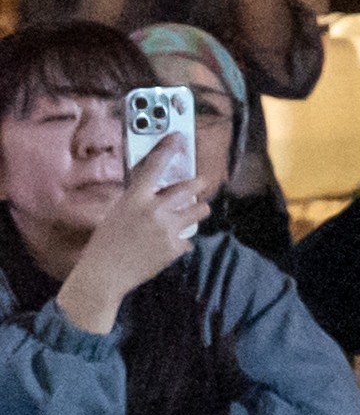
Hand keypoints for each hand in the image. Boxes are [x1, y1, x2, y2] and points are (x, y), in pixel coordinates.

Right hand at [67, 149, 203, 318]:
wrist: (103, 276)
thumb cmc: (105, 244)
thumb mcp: (117, 213)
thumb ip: (139, 200)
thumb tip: (158, 188)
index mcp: (134, 199)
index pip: (154, 167)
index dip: (168, 149)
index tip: (179, 138)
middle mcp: (154, 210)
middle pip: (191, 186)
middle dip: (199, 184)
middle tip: (201, 183)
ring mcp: (168, 228)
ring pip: (200, 210)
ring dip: (197, 211)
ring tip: (191, 214)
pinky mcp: (175, 246)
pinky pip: (187, 238)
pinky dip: (179, 241)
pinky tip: (165, 246)